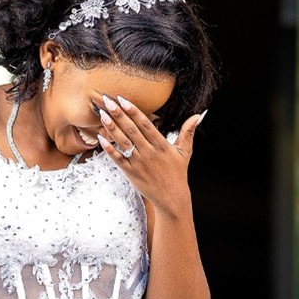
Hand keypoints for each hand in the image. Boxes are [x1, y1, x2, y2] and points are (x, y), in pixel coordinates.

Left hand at [96, 94, 203, 212]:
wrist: (171, 198)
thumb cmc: (177, 174)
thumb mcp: (185, 152)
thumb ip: (188, 132)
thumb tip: (197, 116)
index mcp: (162, 146)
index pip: (146, 125)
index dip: (134, 112)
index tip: (123, 100)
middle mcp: (149, 153)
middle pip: (131, 130)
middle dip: (118, 115)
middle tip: (107, 101)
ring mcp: (138, 163)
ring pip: (123, 142)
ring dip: (112, 128)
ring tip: (102, 114)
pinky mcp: (131, 173)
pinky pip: (118, 159)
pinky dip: (109, 149)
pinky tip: (101, 138)